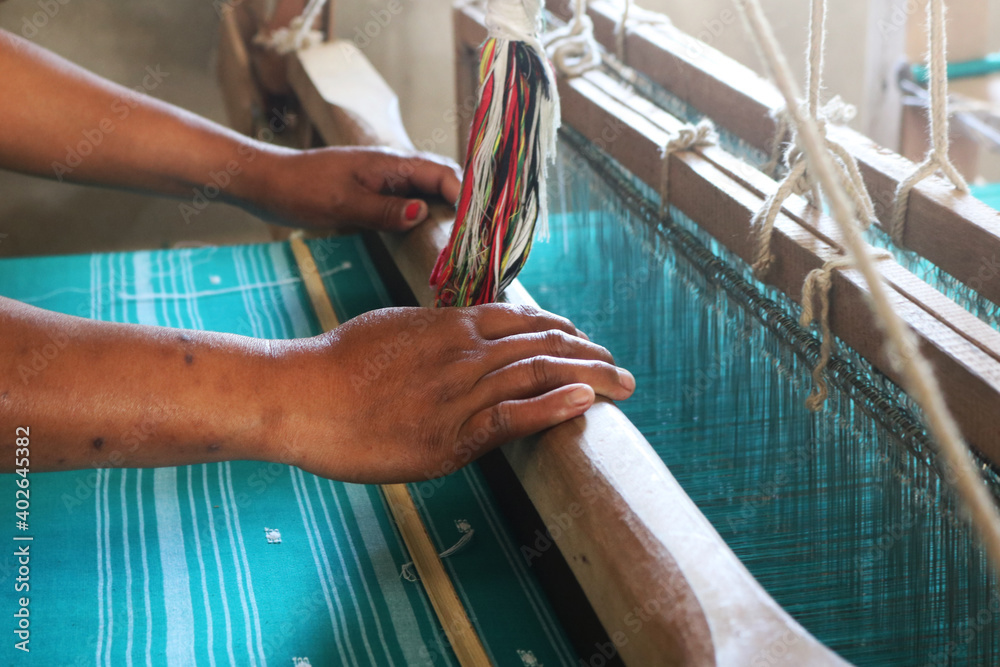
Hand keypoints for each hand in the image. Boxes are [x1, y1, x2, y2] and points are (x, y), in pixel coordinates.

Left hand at [246, 146, 461, 232]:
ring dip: (447, 209)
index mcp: (390, 164)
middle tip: (480, 232)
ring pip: (428, 191)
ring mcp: (384, 180)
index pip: (442, 174)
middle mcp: (392, 169)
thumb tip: (423, 213)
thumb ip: (383, 209)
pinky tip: (431, 233)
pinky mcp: (374, 193)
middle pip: (441, 180)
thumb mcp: (343, 203)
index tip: (481, 221)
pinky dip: (427, 214)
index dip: (466, 195)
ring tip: (465, 236)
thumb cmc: (301, 189)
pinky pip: (410, 201)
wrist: (266, 183)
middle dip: (465, 202)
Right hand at [271, 304, 634, 482]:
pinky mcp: (450, 434)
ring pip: (539, 374)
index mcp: (450, 325)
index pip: (525, 320)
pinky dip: (553, 407)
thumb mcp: (391, 329)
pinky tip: (585, 402)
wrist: (300, 393)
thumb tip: (455, 330)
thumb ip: (432, 331)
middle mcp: (464, 351)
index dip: (563, 332)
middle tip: (621, 370)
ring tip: (623, 385)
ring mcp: (460, 391)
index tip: (585, 343)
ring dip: (590, 379)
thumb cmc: (335, 364)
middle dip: (590, 355)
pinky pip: (514, 416)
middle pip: (543, 344)